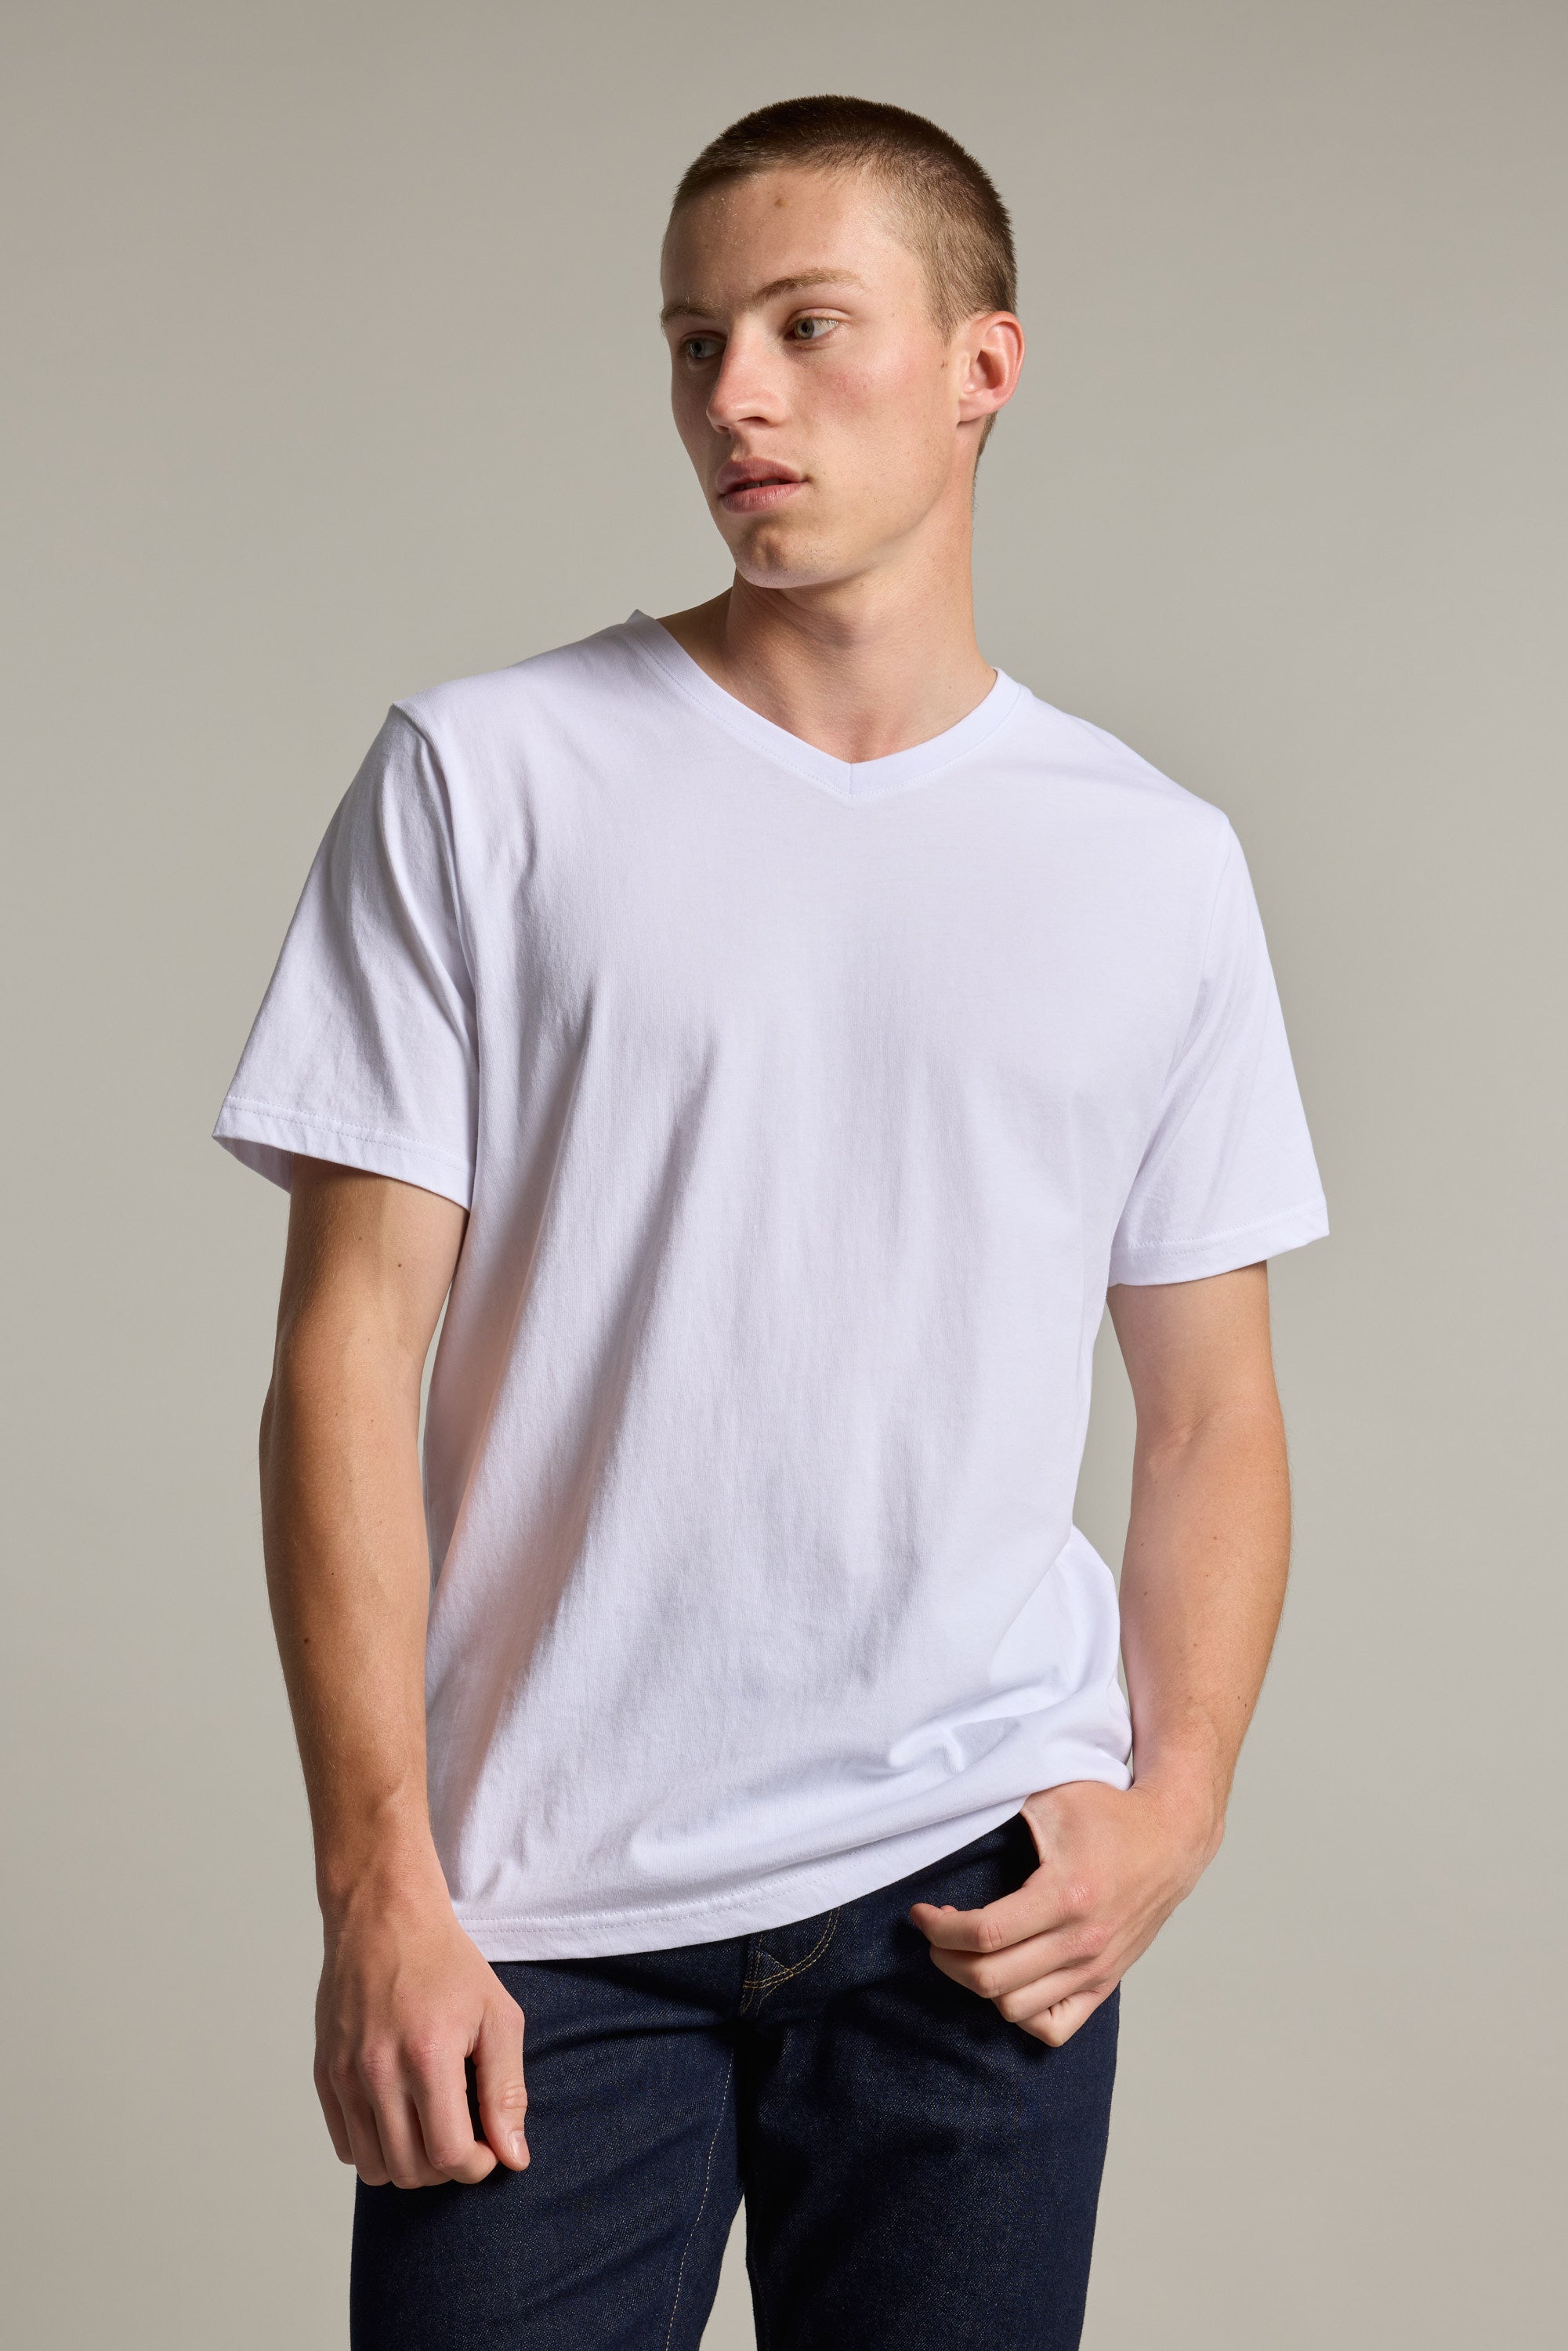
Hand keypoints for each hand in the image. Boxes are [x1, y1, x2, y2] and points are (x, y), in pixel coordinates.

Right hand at [315, 1869, 528, 2187]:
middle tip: (464, 2135)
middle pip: (411, 2170)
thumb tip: (513, 2158)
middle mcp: (378, 2070)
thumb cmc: (447, 1964)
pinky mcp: (324, 2074)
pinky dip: (375, 2147)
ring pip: (373, 2168)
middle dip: (446, 2168)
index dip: (478, 2164)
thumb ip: (507, 2091)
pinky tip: (400, 2115)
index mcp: (428, 2055)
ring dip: (409, 2163)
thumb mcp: (498, 2016)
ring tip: (431, 2127)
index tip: (489, 2144)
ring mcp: (344, 2074)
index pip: (449, 2155)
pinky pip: (345, 2146)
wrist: (384, 1917)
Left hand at [909, 1778, 1218, 2045]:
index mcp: (1066, 1894)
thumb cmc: (1108, 1812)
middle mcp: (1083, 1940)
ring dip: (977, 1984)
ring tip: (966, 1952)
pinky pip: (1054, 2027)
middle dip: (946, 1958)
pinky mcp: (1105, 1981)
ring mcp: (1096, 1968)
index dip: (940, 1929)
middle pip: (991, 1979)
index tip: (920, 1913)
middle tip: (935, 1932)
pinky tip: (1007, 1981)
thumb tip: (946, 1812)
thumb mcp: (1051, 1796)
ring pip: (1015, 2008)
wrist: (1172, 1837)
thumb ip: (1000, 1806)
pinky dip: (1021, 2013)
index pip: (985, 1934)